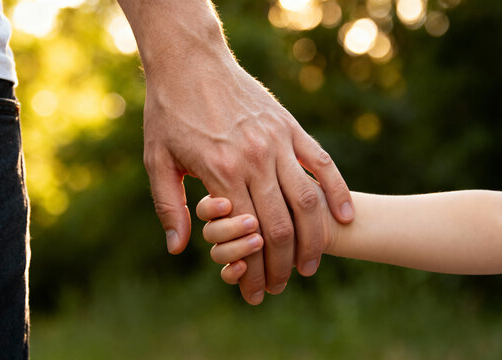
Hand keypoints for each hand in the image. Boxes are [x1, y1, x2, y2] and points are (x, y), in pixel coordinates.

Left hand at [119, 0, 353, 304]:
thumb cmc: (169, 112)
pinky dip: (336, 192)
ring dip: (312, 239)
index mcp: (221, 172)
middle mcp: (254, 159)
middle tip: (283, 286)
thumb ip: (169, 206)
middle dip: (283, 265)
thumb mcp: (157, 160)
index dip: (254, 270)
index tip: (256, 292)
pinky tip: (344, 216)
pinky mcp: (290, 127)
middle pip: (280, 226)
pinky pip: (322, 164)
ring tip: (311, 265)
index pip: (245, 235)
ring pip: (306, 200)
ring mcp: (277, 142)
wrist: (190, 61)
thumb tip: (179, 248)